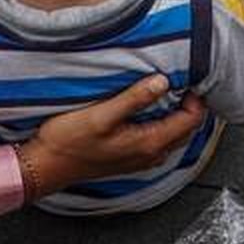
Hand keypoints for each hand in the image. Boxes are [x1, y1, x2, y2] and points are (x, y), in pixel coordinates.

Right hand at [26, 76, 208, 194]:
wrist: (47, 166)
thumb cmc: (69, 142)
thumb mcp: (101, 114)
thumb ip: (134, 98)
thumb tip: (162, 82)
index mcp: (150, 143)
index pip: (192, 120)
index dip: (195, 97)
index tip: (187, 77)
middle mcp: (151, 154)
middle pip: (187, 128)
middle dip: (191, 105)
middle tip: (182, 81)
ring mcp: (141, 157)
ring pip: (174, 134)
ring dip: (177, 113)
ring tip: (169, 90)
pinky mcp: (130, 156)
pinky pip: (159, 138)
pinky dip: (163, 122)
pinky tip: (149, 108)